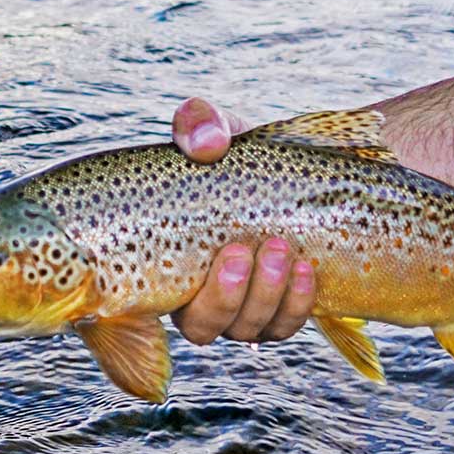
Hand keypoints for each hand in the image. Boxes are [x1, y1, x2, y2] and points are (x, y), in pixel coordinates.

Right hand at [170, 97, 314, 344]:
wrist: (305, 175)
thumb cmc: (244, 156)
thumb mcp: (218, 130)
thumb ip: (199, 124)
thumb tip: (206, 143)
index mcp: (168, 259)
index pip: (147, 304)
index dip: (162, 304)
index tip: (191, 263)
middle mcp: (199, 295)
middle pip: (201, 327)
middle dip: (225, 296)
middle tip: (240, 251)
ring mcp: (242, 308)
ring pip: (246, 329)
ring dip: (264, 295)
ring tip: (279, 249)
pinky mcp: (280, 311)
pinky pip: (284, 326)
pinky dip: (295, 303)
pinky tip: (306, 269)